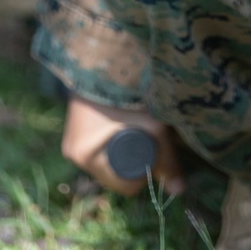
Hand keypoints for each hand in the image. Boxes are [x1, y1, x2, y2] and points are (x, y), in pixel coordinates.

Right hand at [61, 95, 184, 196]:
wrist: (106, 57)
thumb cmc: (129, 91)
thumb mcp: (152, 126)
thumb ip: (166, 160)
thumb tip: (179, 192)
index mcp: (85, 156)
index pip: (121, 186)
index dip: (143, 177)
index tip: (156, 155)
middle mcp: (72, 152)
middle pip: (113, 176)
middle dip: (134, 165)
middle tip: (150, 140)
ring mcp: (71, 140)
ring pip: (106, 163)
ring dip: (124, 153)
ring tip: (138, 131)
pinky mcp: (74, 129)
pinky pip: (99, 149)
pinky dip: (114, 144)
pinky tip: (125, 128)